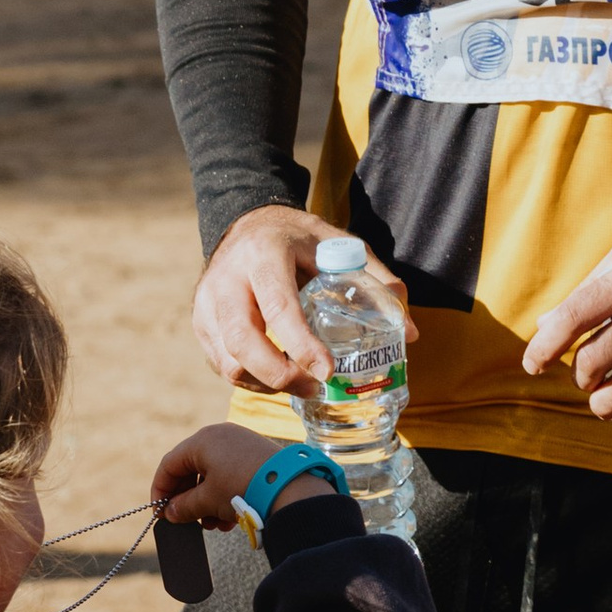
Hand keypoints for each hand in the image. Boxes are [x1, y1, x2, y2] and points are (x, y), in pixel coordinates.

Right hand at [150, 422, 279, 531]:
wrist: (287, 486)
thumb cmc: (241, 488)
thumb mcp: (207, 500)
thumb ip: (183, 507)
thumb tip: (171, 512)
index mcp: (202, 440)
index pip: (169, 464)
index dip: (161, 490)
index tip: (160, 513)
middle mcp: (219, 435)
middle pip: (191, 469)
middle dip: (188, 499)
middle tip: (186, 521)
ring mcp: (239, 443)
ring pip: (211, 475)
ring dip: (207, 502)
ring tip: (213, 525)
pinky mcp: (254, 454)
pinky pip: (229, 474)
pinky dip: (224, 495)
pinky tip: (228, 519)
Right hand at [190, 207, 418, 393]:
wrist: (247, 223)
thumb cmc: (298, 239)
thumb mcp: (338, 245)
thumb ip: (375, 281)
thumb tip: (411, 331)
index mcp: (264, 254)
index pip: (278, 306)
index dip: (301, 344)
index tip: (327, 370)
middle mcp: (227, 278)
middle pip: (243, 341)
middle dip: (280, 375)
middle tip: (316, 388)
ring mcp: (207, 302)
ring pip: (229, 361)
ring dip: (267, 383)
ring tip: (302, 383)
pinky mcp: (200, 322)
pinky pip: (222, 364)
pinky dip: (251, 380)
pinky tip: (279, 376)